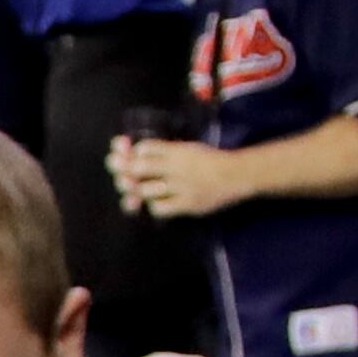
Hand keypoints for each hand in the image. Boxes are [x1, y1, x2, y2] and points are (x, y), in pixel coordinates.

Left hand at [108, 131, 239, 219]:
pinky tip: (153, 202)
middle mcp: (177, 167)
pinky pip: (160, 208)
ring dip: (134, 190)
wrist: (238, 174)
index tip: (119, 150)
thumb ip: (164, 151)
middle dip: (122, 170)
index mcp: (178, 150)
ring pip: (145, 190)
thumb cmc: (211, 161)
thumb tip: (135, 153)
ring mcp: (181, 187)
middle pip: (138, 168)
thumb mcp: (188, 148)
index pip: (145, 148)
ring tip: (133, 187)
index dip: (128, 151)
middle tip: (119, 170)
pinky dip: (152, 206)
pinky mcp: (187, 204)